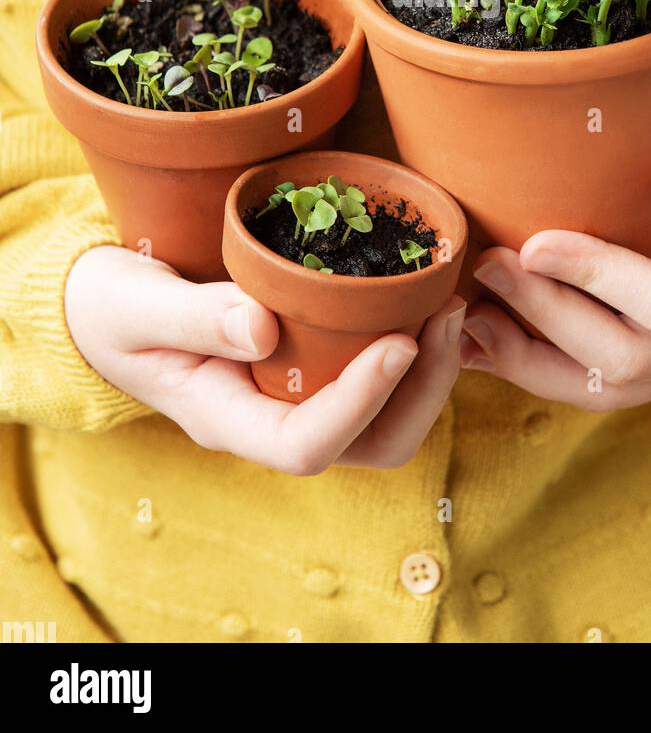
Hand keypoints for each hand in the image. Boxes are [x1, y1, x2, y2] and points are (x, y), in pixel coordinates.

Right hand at [66, 246, 464, 471]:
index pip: (306, 444)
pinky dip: (414, 350)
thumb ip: (194, 316)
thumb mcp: (135, 304)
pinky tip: (426, 300)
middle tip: (447, 312)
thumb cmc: (113, 307)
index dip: (361, 401)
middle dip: (420, 390)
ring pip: (384, 423)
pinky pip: (377, 381)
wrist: (106, 308)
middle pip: (367, 445)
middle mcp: (270, 422)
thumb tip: (264, 328)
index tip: (400, 339)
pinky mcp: (312, 369)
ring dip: (428, 373)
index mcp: (224, 418)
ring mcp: (294, 400)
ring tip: (448, 303)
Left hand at [460, 87, 650, 409]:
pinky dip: (533, 371)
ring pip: (607, 390)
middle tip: (488, 265)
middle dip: (548, 315)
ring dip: (530, 358)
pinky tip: (478, 345)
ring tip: (470, 316)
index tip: (533, 243)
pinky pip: (592, 390)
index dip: (597, 278)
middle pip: (631, 358)